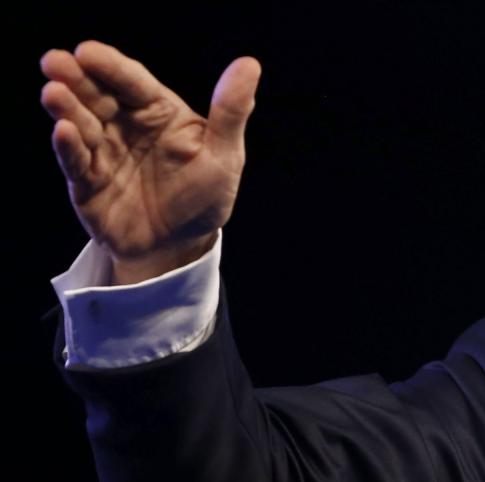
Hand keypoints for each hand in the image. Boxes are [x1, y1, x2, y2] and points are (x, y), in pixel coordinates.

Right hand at [40, 41, 260, 284]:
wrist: (181, 245)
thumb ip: (230, 110)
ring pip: (82, 124)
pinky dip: (69, 148)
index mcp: (159, 112)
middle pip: (98, 97)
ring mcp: (104, 153)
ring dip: (66, 108)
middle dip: (76, 78)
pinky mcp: (88, 183)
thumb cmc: (205, 194)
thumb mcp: (224, 153)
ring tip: (53, 92)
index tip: (87, 51)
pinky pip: (76, 162)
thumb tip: (249, 63)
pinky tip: (64, 132)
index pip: (133, 82)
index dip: (111, 66)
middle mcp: (126, 126)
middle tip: (55, 61)